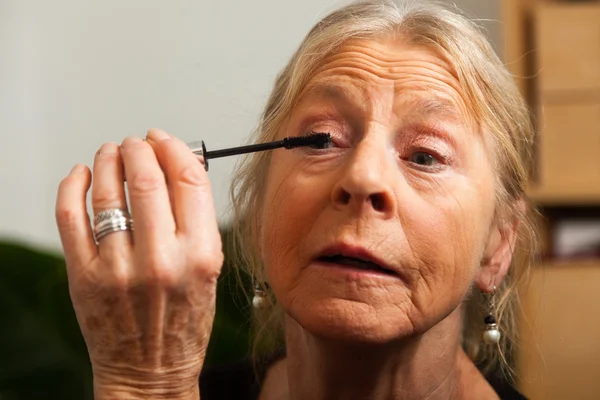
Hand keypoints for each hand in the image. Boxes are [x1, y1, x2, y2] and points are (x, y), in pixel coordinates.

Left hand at [55, 129, 222, 397]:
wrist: (151, 371)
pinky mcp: (84, 277)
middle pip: (146, 178)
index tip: (164, 141)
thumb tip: (182, 169)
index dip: (174, 149)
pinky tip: (80, 175)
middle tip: (136, 144)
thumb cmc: (183, 323)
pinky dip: (72, 186)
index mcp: (200, 255)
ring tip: (110, 154)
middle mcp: (161, 260)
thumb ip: (198, 220)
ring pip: (106, 192)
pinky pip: (70, 216)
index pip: (188, 181)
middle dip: (139, 149)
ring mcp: (118, 269)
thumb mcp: (210, 271)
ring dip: (107, 160)